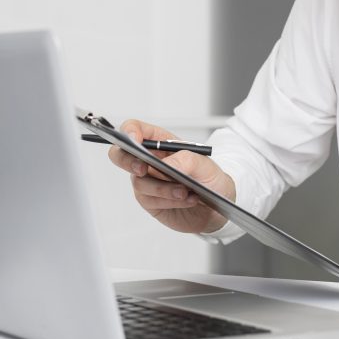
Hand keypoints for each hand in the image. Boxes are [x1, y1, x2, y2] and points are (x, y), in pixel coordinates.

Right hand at [107, 119, 232, 234]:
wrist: (217, 208)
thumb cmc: (210, 179)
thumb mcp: (206, 165)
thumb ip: (188, 160)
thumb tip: (168, 165)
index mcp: (161, 143)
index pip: (135, 130)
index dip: (129, 132)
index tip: (134, 140)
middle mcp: (150, 161)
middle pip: (122, 155)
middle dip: (128, 161)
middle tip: (143, 169)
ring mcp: (148, 181)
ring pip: (139, 183)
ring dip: (162, 188)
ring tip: (185, 191)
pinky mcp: (151, 201)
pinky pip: (150, 200)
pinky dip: (169, 201)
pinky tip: (187, 200)